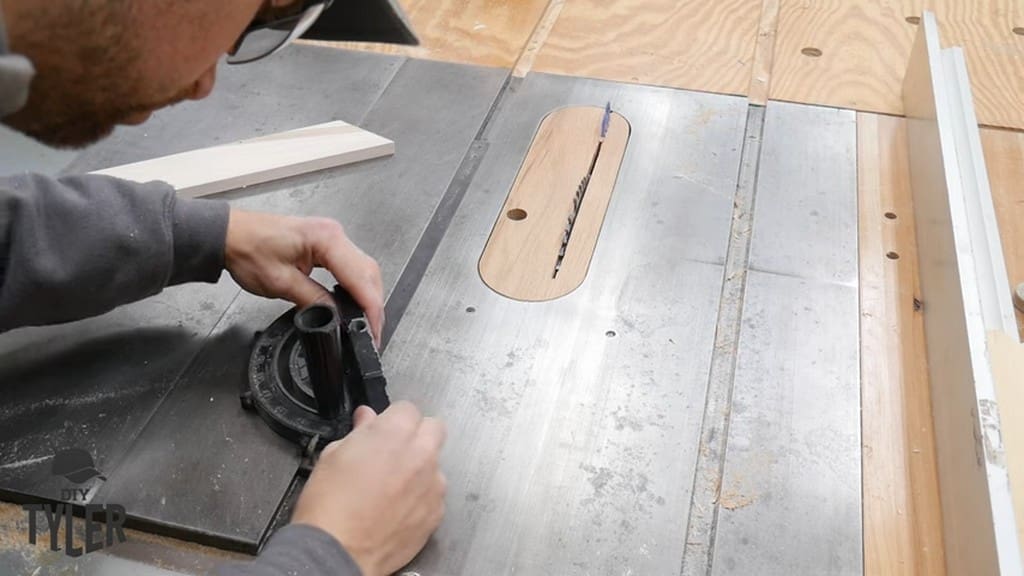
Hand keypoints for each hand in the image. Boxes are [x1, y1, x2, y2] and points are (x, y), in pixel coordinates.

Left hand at [224, 209, 383, 343]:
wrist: (229, 234)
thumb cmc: (247, 250)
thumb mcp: (280, 283)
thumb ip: (314, 301)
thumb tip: (336, 317)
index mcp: (326, 239)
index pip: (360, 278)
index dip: (371, 308)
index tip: (373, 331)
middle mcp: (334, 233)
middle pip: (369, 273)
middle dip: (374, 305)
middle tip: (372, 333)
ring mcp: (332, 236)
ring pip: (364, 269)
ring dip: (368, 296)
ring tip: (366, 323)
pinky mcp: (326, 243)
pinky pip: (352, 265)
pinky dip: (358, 286)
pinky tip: (355, 303)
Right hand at [292, 402, 446, 575]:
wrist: (337, 553)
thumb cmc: (330, 509)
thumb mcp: (333, 456)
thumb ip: (359, 433)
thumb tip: (366, 420)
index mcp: (394, 433)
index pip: (407, 408)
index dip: (392, 418)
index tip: (383, 429)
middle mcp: (420, 455)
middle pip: (433, 428)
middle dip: (416, 434)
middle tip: (394, 450)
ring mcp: (432, 485)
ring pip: (436, 463)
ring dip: (420, 467)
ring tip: (391, 486)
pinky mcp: (436, 512)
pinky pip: (435, 494)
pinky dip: (421, 496)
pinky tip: (397, 507)